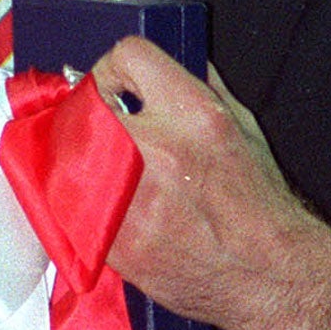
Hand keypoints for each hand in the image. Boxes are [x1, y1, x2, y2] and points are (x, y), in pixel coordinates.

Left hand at [89, 38, 330, 329]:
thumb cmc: (258, 204)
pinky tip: (99, 199)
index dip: (117, 66)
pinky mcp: (111, 239)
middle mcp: (157, 151)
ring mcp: (129, 198)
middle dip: (89, 109)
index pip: (128, 56)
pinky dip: (72, 196)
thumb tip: (163, 67)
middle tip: (101, 123)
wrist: (268, 274)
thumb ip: (199, 85)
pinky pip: (63, 201)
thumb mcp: (242, 126)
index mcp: (194, 115)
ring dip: (73, 152)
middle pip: (85, 101)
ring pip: (63, 151)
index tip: (114, 84)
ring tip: (99, 163)